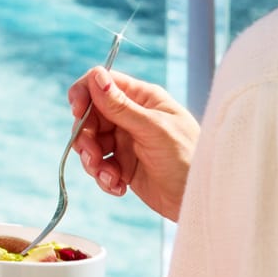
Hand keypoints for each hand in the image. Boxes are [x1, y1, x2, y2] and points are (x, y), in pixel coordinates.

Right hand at [69, 67, 198, 221]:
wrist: (200, 199)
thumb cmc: (189, 158)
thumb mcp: (154, 130)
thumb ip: (121, 106)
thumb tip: (97, 77)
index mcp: (143, 98)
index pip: (103, 83)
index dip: (85, 94)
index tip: (77, 112)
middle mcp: (132, 117)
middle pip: (91, 116)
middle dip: (86, 137)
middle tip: (93, 157)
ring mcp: (127, 141)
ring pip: (91, 143)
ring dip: (93, 162)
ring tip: (110, 178)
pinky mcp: (124, 166)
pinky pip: (100, 166)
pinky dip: (103, 178)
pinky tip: (118, 187)